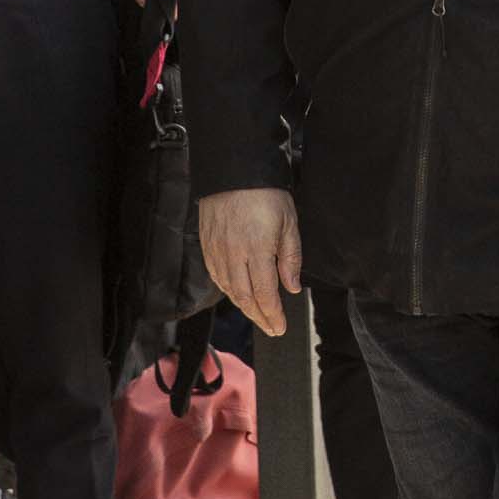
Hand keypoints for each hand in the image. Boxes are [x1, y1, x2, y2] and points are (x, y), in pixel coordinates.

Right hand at [198, 188, 301, 337]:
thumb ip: (290, 257)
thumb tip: (291, 287)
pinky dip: (228, 291)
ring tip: (258, 316)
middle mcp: (233, 255)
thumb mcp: (289, 222)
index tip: (280, 327)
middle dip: (259, 317)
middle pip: (245, 298)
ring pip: (229, 290)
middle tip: (271, 328)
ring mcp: (217, 251)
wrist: (233, 170)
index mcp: (256, 250)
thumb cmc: (265, 193)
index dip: (272, 314)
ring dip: (244, 308)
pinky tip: (237, 295)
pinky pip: (216, 276)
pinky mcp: (207, 245)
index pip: (264, 294)